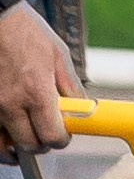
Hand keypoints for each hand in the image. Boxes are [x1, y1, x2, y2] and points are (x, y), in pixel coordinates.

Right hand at [0, 2, 82, 161]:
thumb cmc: (26, 31)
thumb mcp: (58, 56)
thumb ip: (71, 87)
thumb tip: (81, 110)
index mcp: (36, 92)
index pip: (53, 137)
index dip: (61, 139)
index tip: (62, 134)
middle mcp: (11, 103)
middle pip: (30, 146)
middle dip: (41, 144)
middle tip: (44, 133)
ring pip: (3, 148)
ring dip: (16, 147)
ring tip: (23, 139)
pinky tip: (5, 134)